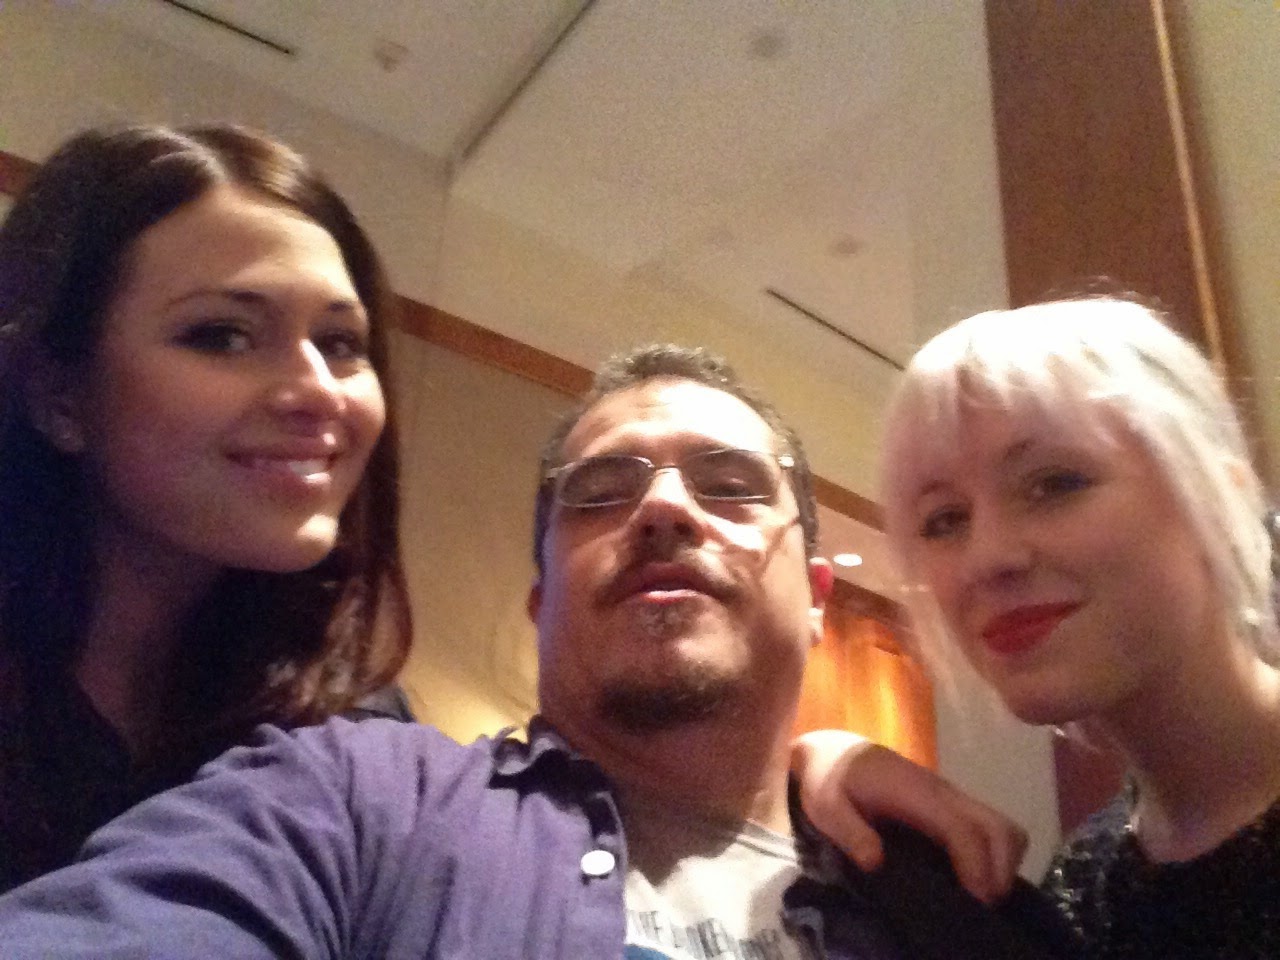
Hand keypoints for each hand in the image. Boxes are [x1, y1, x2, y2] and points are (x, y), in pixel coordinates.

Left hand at [792, 730, 1027, 903]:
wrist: (833, 749)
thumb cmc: (829, 779)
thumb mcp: (826, 807)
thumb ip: (849, 833)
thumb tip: (876, 863)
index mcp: (914, 793)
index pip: (960, 828)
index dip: (974, 865)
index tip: (976, 901)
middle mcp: (942, 792)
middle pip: (998, 826)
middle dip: (1001, 869)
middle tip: (981, 906)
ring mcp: (950, 797)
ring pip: (1001, 826)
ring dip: (1002, 863)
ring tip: (980, 897)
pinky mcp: (950, 804)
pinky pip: (988, 828)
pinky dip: (993, 855)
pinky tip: (972, 881)